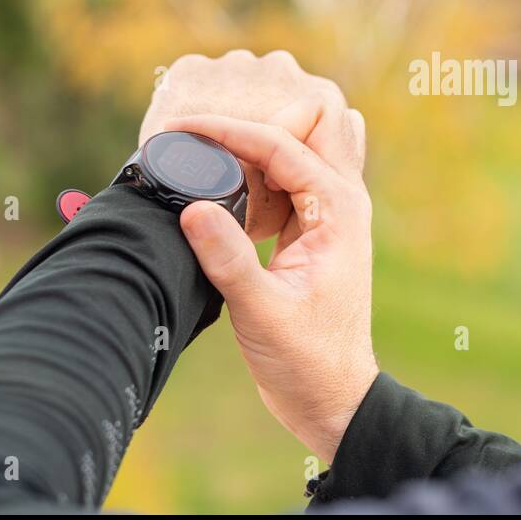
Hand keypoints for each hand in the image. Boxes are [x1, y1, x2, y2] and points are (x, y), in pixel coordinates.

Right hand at [168, 100, 376, 463]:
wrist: (332, 395)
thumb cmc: (305, 359)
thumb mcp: (260, 311)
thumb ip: (228, 258)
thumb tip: (192, 207)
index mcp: (338, 209)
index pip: (280, 144)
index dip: (225, 130)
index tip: (177, 128)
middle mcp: (343, 199)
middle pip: (310, 124)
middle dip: (259, 125)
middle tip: (210, 156)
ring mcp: (332, 210)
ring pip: (299, 147)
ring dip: (257, 154)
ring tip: (222, 193)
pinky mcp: (315, 226)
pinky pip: (289, 177)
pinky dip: (259, 178)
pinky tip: (235, 212)